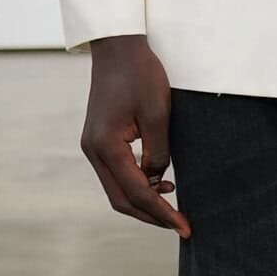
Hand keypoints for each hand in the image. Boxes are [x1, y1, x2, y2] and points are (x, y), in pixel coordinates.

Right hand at [80, 35, 189, 235]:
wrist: (118, 47)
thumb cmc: (141, 75)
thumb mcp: (158, 114)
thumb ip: (159, 153)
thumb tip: (158, 180)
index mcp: (106, 146)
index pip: (137, 193)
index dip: (163, 214)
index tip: (185, 227)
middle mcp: (93, 151)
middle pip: (121, 200)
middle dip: (151, 216)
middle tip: (180, 225)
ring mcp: (91, 146)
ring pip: (117, 189)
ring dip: (143, 200)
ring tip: (173, 198)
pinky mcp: (97, 140)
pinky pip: (116, 173)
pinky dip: (136, 183)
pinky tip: (159, 179)